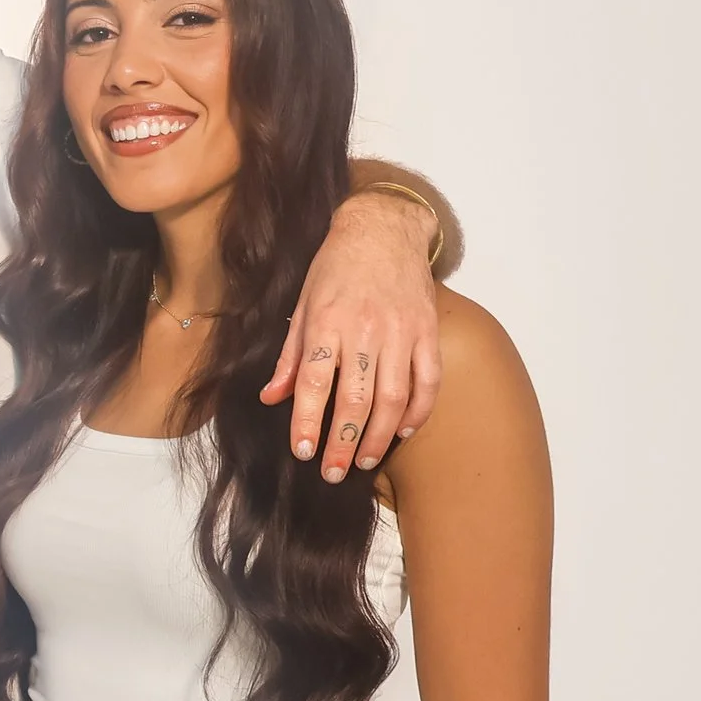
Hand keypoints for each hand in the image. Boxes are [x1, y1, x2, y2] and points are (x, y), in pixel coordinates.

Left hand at [262, 188, 442, 481]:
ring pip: (394, 397)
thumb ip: (291, 357)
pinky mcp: (428, 331)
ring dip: (380, 436)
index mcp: (327, 324)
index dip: (309, 421)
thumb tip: (271, 397)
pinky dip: (418, 410)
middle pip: (357, 399)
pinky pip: (428, 380)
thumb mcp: (303, 306)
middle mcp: (365, 330)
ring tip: (364, 461)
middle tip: (333, 472)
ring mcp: (402, 332)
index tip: (304, 452)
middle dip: (343, 442)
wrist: (383, 228)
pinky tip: (404, 431)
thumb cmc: (336, 268)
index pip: (316, 383)